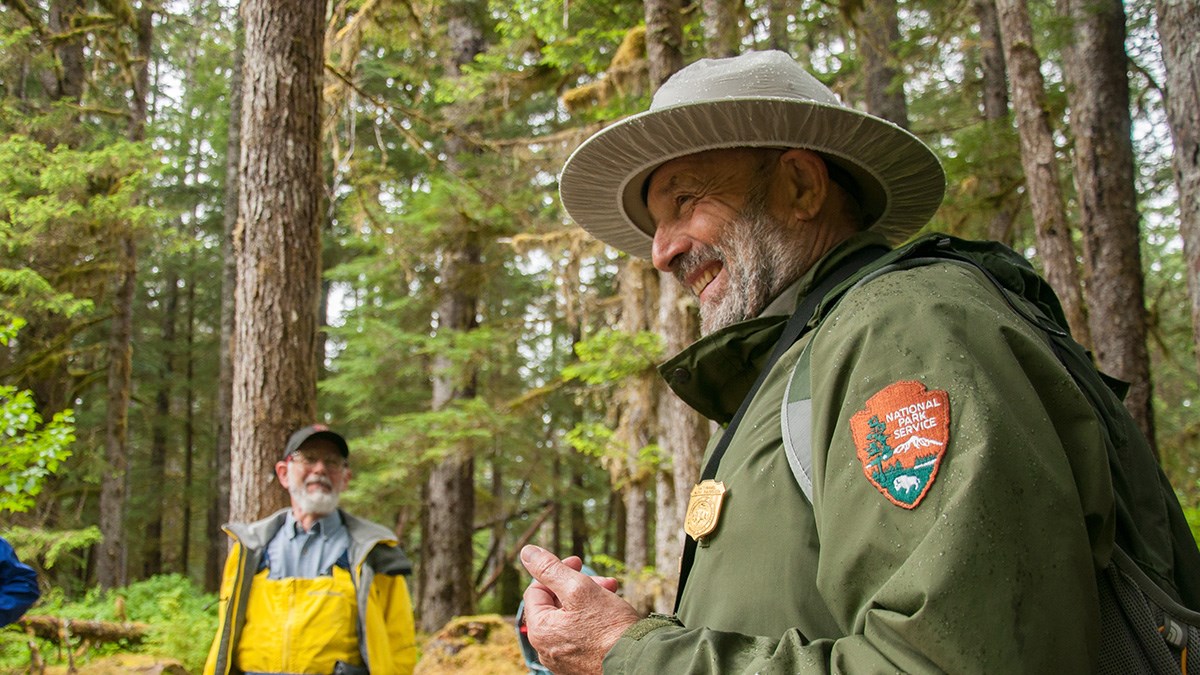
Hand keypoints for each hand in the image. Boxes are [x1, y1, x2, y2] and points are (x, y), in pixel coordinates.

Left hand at [520, 545, 641, 674]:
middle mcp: (546, 649)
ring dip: (589, 600)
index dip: (556, 570)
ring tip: (612, 593)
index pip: (537, 590)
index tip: (578, 561)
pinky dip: (592, 620)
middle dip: (578, 585)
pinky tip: (610, 613)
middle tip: (602, 581)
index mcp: (541, 630)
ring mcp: (563, 660)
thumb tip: (528, 552)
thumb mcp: (579, 589)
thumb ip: (550, 569)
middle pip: (555, 604)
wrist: (638, 664)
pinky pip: (580, 635)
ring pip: (570, 618)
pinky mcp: (580, 665)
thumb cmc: (610, 628)